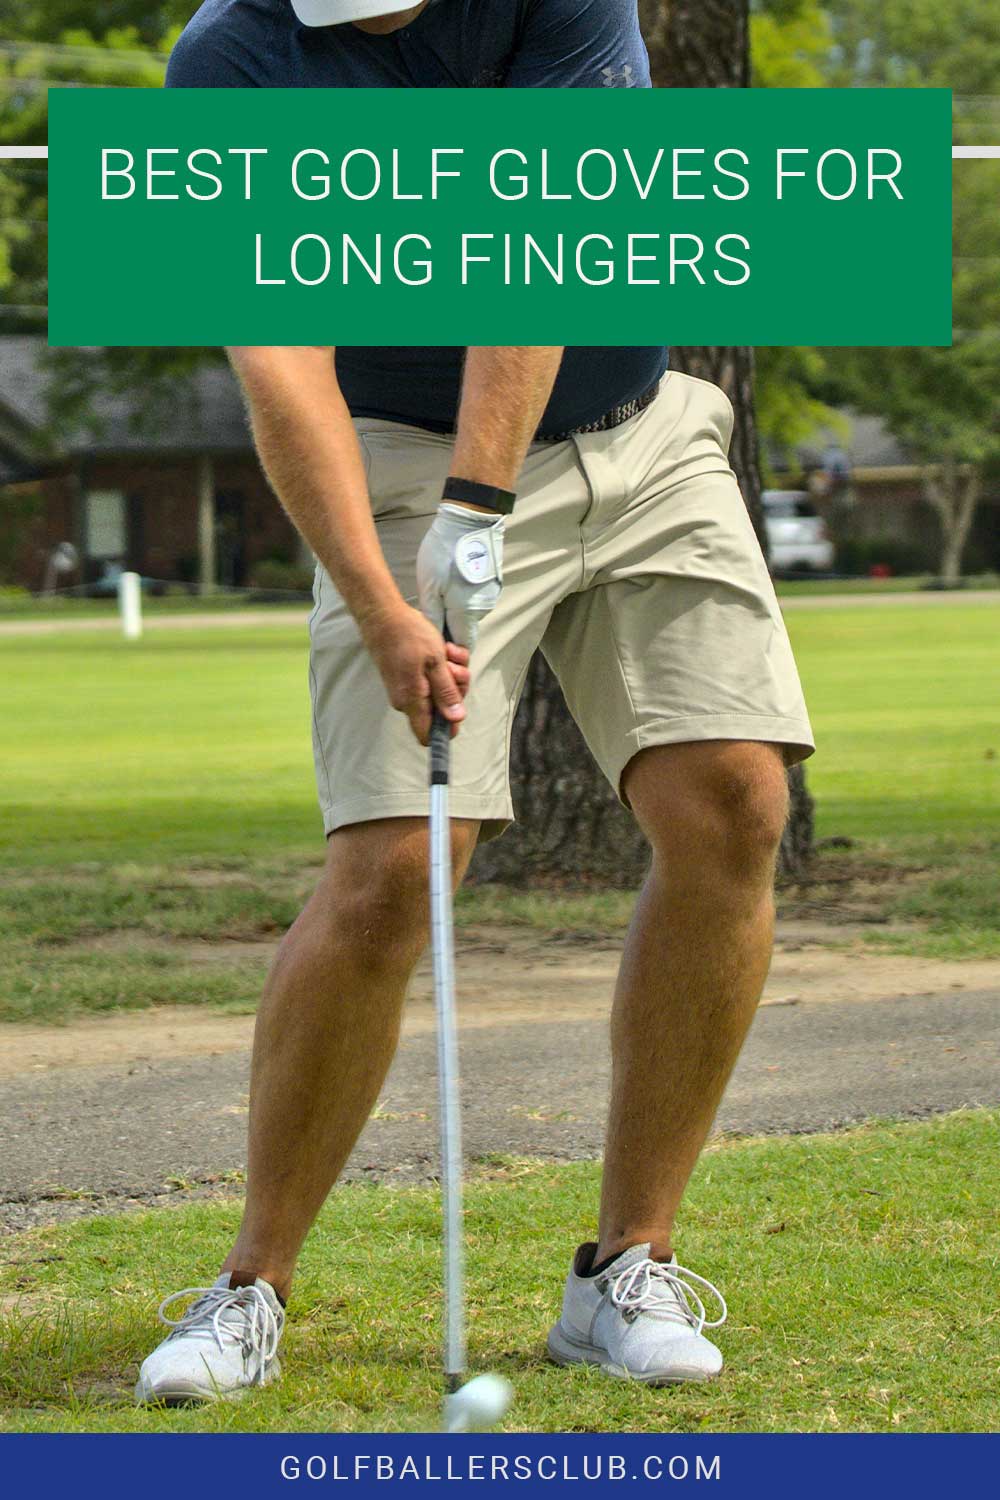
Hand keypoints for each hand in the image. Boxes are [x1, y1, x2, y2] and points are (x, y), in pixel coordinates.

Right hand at [360, 601, 470, 745]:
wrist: (383, 614)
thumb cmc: (408, 635)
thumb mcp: (435, 662)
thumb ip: (446, 692)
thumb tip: (456, 719)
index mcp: (412, 701)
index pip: (428, 735)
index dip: (447, 728)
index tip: (459, 708)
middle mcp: (407, 700)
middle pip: (439, 710)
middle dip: (455, 690)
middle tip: (455, 667)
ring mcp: (406, 687)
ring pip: (438, 691)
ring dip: (451, 674)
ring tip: (449, 652)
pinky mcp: (407, 676)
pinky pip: (431, 679)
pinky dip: (441, 666)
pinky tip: (445, 649)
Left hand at [416, 503, 504, 652]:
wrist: (472, 518)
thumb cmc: (446, 551)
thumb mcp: (430, 585)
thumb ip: (432, 616)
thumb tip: (433, 640)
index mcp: (467, 613)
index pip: (463, 648)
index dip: (449, 654)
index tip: (434, 646)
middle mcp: (482, 608)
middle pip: (465, 631)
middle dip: (448, 633)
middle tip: (428, 620)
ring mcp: (489, 595)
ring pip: (468, 615)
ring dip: (454, 613)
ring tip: (436, 597)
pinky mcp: (491, 582)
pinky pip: (474, 600)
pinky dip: (461, 599)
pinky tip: (449, 585)